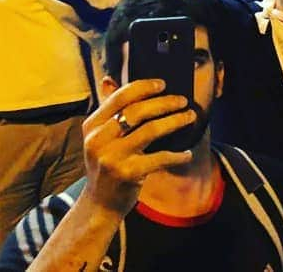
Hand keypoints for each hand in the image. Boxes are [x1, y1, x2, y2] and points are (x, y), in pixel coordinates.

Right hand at [79, 79, 194, 216]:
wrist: (99, 204)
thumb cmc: (107, 164)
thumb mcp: (100, 137)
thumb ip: (108, 110)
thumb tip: (109, 78)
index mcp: (92, 126)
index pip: (119, 97)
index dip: (143, 87)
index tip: (163, 84)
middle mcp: (98, 140)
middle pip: (138, 111)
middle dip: (165, 103)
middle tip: (183, 101)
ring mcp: (112, 157)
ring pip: (151, 130)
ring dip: (176, 121)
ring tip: (190, 117)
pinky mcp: (126, 173)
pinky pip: (160, 157)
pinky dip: (177, 155)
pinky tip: (187, 153)